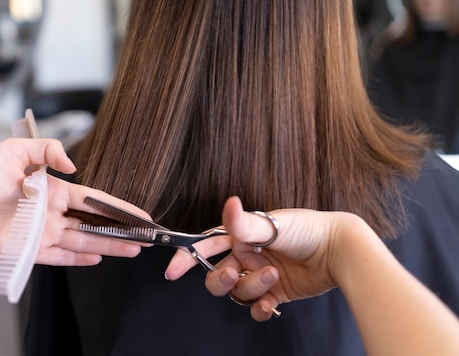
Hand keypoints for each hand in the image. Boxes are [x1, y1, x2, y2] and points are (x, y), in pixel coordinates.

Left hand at [0, 138, 144, 265]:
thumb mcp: (12, 151)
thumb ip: (45, 150)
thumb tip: (72, 165)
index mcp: (52, 190)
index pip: (94, 201)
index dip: (118, 207)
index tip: (140, 214)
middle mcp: (52, 213)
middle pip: (95, 224)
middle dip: (122, 231)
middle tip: (147, 237)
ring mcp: (41, 234)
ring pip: (83, 242)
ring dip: (109, 246)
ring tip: (134, 250)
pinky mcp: (28, 252)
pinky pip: (59, 258)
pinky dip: (79, 260)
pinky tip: (98, 259)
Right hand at [166, 196, 355, 319]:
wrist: (339, 250)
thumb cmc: (308, 230)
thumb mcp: (273, 224)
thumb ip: (244, 222)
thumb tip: (228, 203)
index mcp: (241, 236)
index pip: (206, 246)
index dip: (187, 257)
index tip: (173, 270)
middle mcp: (247, 256)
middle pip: (217, 275)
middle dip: (221, 279)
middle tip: (236, 274)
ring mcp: (260, 275)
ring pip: (237, 292)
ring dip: (251, 288)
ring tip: (273, 277)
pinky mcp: (275, 293)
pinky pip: (256, 307)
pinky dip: (261, 309)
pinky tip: (271, 303)